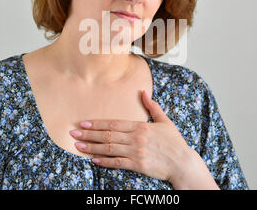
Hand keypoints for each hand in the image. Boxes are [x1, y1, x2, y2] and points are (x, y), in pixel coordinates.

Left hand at [69, 90, 193, 182]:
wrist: (182, 162)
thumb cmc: (174, 142)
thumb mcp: (165, 121)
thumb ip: (152, 107)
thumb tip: (143, 92)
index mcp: (141, 126)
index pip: (114, 123)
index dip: (97, 123)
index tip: (83, 122)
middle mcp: (136, 138)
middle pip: (107, 135)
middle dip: (88, 134)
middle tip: (73, 132)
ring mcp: (136, 152)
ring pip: (109, 148)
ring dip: (92, 147)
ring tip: (78, 145)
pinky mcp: (138, 165)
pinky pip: (117, 162)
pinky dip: (104, 161)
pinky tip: (94, 159)